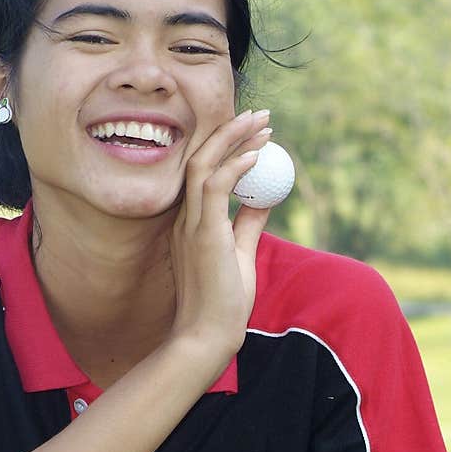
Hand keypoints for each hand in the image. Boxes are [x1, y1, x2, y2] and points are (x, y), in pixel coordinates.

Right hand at [169, 109, 273, 354]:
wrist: (207, 337)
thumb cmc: (222, 304)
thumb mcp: (240, 254)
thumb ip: (249, 223)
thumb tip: (265, 196)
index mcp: (190, 223)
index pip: (203, 171)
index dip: (226, 145)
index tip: (253, 130)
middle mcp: (185, 218)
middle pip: (200, 159)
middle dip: (229, 131)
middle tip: (259, 114)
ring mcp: (190, 225)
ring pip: (203, 165)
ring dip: (233, 139)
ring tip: (262, 122)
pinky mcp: (203, 235)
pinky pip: (214, 189)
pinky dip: (235, 166)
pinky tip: (256, 153)